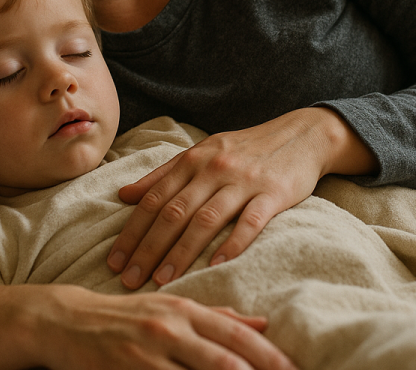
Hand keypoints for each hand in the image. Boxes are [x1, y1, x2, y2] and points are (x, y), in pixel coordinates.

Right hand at [35, 288, 297, 369]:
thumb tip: (263, 321)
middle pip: (224, 360)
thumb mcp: (173, 307)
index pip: (236, 335)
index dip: (268, 355)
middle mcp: (171, 327)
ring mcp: (148, 351)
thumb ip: (218, 316)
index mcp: (186, 310)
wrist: (70, 321)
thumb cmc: (129, 315)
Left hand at [108, 107, 378, 289]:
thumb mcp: (202, 152)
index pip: (154, 198)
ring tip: (162, 280)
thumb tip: (124, 195)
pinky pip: (250, 221)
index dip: (132, 230)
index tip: (114, 260)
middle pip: (174, 211)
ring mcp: (244, 180)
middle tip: (128, 280)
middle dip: (148, 248)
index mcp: (193, 159)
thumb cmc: (245, 148)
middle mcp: (214, 168)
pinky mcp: (273, 193)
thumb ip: (164, 174)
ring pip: (206, 219)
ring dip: (181, 252)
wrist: (301, 135)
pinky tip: (215, 265)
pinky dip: (232, 243)